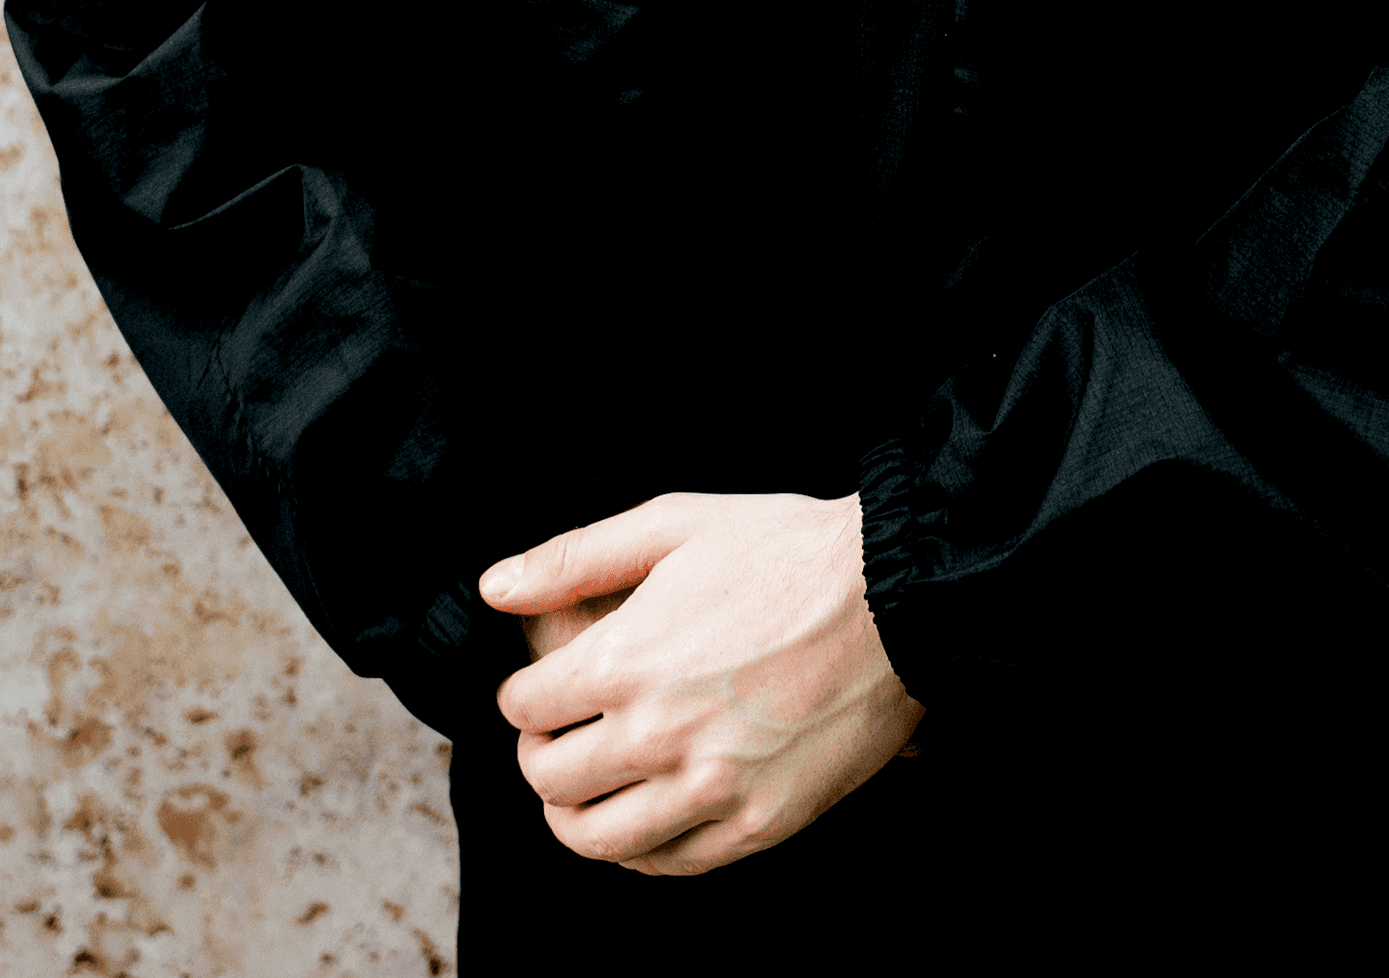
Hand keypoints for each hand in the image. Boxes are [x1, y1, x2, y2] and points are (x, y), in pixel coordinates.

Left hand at [480, 490, 923, 876]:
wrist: (894, 596)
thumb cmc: (784, 550)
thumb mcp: (674, 524)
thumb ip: (575, 558)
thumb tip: (494, 587)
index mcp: (625, 660)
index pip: (521, 710)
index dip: (524, 693)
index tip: (544, 684)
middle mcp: (657, 736)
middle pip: (548, 780)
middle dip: (542, 752)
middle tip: (563, 732)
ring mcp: (709, 790)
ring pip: (594, 840)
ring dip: (577, 813)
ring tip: (593, 782)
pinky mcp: (757, 825)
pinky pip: (666, 865)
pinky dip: (638, 849)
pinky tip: (647, 813)